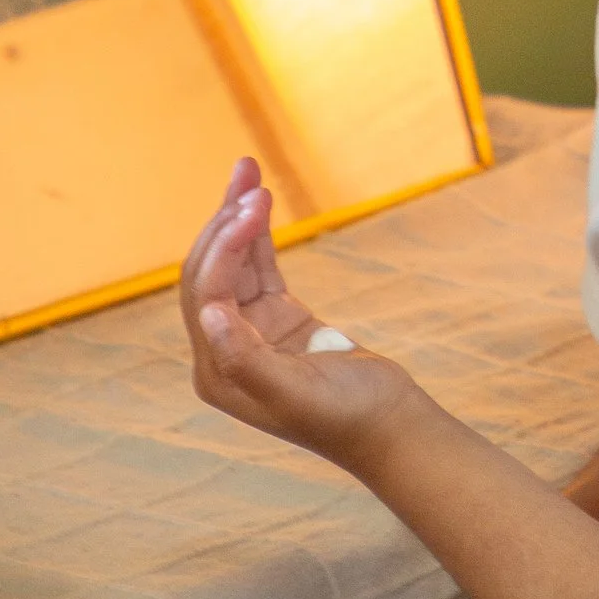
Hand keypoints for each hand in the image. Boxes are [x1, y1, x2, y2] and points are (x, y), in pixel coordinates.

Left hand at [181, 164, 413, 461]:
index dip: (225, 247)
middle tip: (248, 173)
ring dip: (238, 219)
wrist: (391, 427)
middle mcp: (224, 351)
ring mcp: (251, 333)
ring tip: (249, 171)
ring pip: (233, 264)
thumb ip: (245, 358)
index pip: (207, 295)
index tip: (255, 206)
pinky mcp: (278, 320)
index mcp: (218, 374)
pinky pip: (259, 268)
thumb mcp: (295, 392)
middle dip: (224, 222)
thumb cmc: (347, 417)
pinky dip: (258, 235)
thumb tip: (208, 314)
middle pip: (210, 273)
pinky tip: (263, 202)